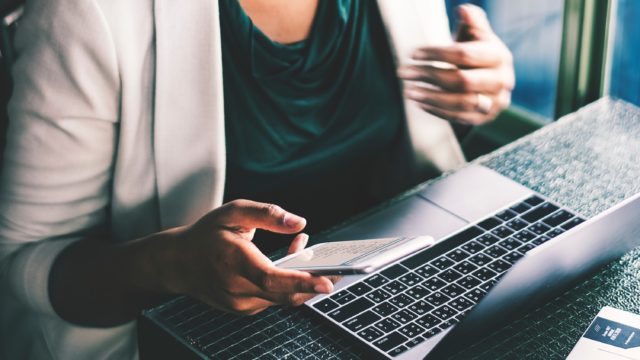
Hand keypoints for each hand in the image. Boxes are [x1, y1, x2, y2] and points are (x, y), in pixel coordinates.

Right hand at [158, 200, 334, 314]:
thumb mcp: (233, 212)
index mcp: (232, 261)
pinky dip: (288, 284)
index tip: (326, 283)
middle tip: (341, 271)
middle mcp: (236, 288)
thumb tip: (299, 223)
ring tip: (312, 254)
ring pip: (283, 298)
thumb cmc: (206, 235)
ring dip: (302, 280)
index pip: (271, 278)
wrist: (177, 264)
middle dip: (315, 284)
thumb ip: (267, 214)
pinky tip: (291, 262)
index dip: (301, 282)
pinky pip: (274, 299)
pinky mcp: (244, 309)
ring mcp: (240, 303)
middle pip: (284, 294)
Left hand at [398, 4, 514, 124]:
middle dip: (429, 75)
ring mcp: (495, 102)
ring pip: (460, 103)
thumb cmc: (478, 52)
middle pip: (461, 80)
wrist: (491, 80)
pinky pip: (459, 117)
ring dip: (430, 97)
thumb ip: (472, 21)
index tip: (413, 54)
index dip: (437, 53)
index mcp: (499, 56)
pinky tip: (420, 103)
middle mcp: (501, 80)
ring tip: (408, 91)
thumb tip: (463, 9)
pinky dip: (437, 111)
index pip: (464, 54)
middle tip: (403, 72)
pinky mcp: (485, 118)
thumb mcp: (476, 35)